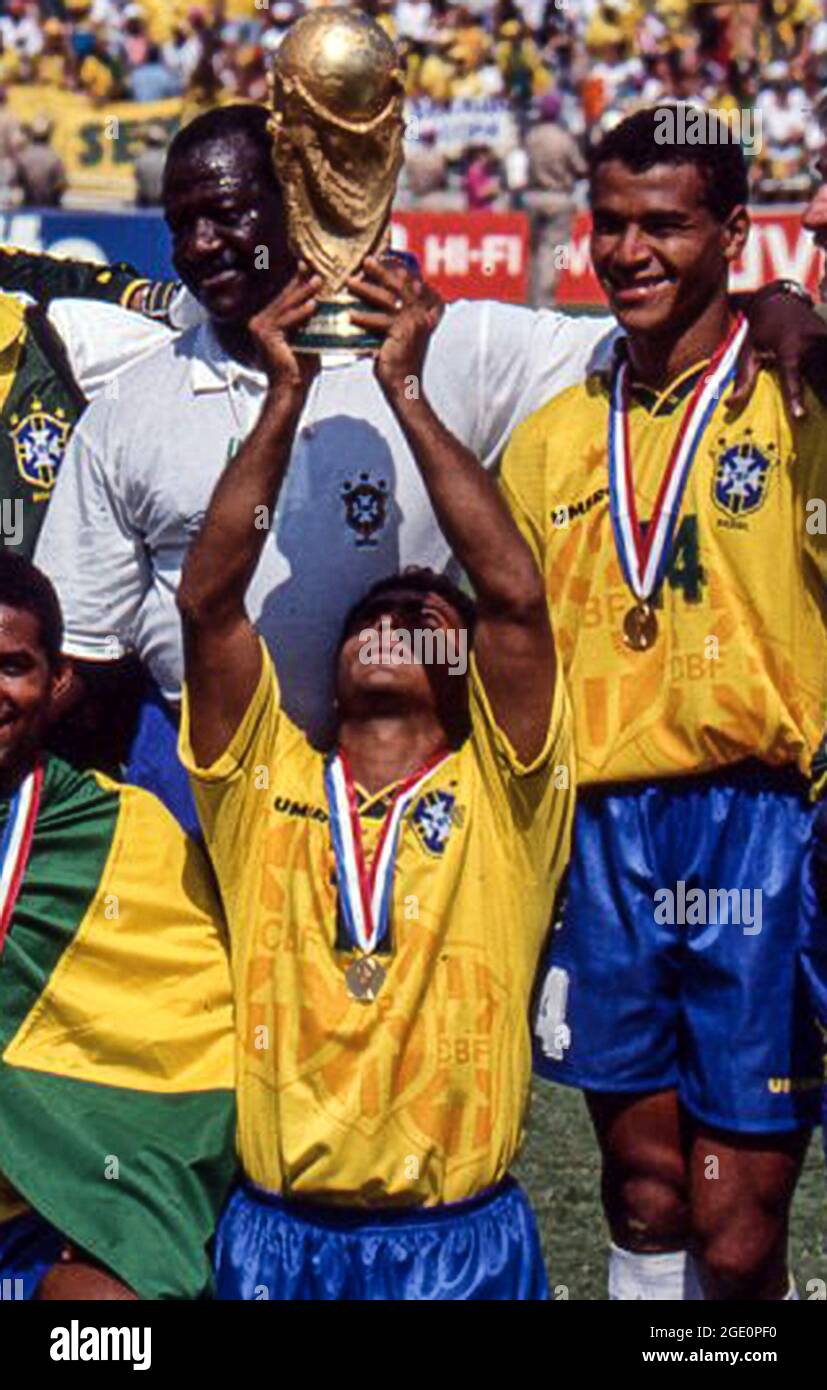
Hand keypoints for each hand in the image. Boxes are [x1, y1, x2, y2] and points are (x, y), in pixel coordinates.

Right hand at [248, 265, 322, 397]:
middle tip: (317, 268)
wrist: (290, 390)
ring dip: (304, 292)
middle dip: (302, 282)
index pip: (285, 299)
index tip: (312, 269)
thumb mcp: (307, 339)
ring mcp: (260, 328)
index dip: (299, 283)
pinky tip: (314, 304)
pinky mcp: (266, 336)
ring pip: (286, 306)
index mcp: (267, 322)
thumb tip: (325, 305)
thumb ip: (310, 323)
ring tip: (319, 280)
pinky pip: (287, 320)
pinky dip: (301, 313)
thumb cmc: (300, 369)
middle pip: (285, 298)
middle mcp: (260, 322)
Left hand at [348, 255, 442, 398]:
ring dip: (367, 289)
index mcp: (424, 312)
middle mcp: (422, 315)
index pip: (410, 285)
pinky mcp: (402, 334)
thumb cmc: (398, 362)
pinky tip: (349, 314)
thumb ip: (391, 317)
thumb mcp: (397, 335)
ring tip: (350, 282)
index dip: (397, 271)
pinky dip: (363, 317)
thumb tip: (374, 300)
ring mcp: (413, 323)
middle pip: (400, 286)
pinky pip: (379, 321)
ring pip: (388, 300)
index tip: (382, 258)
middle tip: (366, 261)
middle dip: (382, 272)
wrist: (404, 385)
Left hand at [732, 289, 826, 419]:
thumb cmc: (759, 330)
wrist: (778, 300)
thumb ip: (742, 380)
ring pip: (826, 368)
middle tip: (814, 407)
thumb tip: (728, 405)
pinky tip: (818, 373)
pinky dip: (823, 367)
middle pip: (817, 377)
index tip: (800, 416)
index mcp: (788, 347)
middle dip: (817, 391)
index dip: (796, 398)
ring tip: (817, 391)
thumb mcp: (747, 353)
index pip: (792, 378)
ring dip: (821, 378)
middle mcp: (810, 341)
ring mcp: (823, 336)